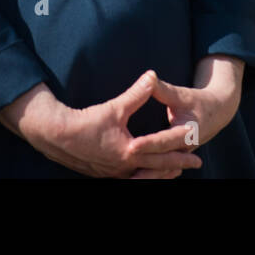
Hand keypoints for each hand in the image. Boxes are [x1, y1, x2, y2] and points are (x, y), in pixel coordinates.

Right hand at [0, 75, 202, 178]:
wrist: (57, 137)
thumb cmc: (85, 123)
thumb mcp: (114, 107)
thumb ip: (136, 94)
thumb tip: (152, 76)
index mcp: (129, 151)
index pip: (161, 146)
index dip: (179, 141)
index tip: (195, 138)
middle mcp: (125, 166)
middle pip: (159, 167)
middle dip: (179, 164)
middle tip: (197, 162)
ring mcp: (115, 173)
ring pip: (146, 176)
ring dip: (162, 172)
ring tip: (175, 169)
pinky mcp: (106, 173)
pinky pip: (131, 177)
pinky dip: (144, 175)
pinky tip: (145, 172)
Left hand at [132, 55, 245, 177]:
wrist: (217, 112)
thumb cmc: (198, 101)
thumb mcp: (182, 94)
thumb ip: (163, 89)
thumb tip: (149, 77)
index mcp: (188, 132)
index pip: (164, 141)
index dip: (148, 144)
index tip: (131, 146)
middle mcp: (186, 148)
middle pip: (163, 160)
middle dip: (145, 165)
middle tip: (125, 166)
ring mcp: (183, 155)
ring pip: (164, 169)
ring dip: (148, 175)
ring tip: (130, 181)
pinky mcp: (178, 157)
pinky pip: (164, 169)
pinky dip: (152, 174)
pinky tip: (136, 179)